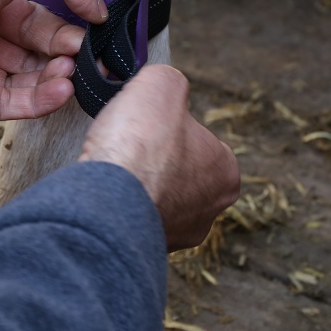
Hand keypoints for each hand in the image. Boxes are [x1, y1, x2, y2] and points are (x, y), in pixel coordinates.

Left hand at [0, 0, 106, 116]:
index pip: (44, 10)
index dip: (73, 18)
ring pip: (26, 78)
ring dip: (56, 77)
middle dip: (68, 51)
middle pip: (38, 47)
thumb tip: (100, 4)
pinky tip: (60, 90)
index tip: (100, 26)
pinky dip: (37, 100)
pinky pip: (6, 103)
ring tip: (76, 73)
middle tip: (93, 55)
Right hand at [79, 65, 239, 250]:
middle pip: (179, 172)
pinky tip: (108, 192)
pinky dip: (121, 205)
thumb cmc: (138, 143)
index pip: (200, 140)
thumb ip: (170, 82)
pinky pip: (133, 218)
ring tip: (116, 170)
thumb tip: (165, 86)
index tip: (148, 125)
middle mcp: (209, 210)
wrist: (104, 195)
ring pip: (156, 198)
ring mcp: (177, 234)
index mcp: (226, 172)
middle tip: (131, 147)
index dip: (170, 127)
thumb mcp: (161, 83)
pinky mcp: (145, 247)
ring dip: (138, 185)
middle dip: (156, 161)